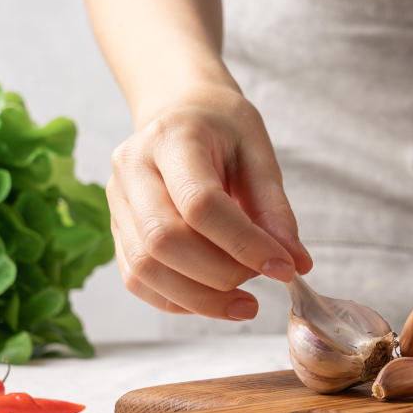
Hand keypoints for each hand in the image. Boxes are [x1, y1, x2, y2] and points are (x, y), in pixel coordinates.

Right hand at [106, 83, 312, 319]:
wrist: (179, 110)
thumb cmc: (222, 129)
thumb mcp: (258, 153)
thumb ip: (275, 208)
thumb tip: (295, 262)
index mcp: (171, 138)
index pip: (200, 203)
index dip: (244, 244)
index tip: (284, 267)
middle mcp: (132, 168)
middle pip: (163, 240)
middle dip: (221, 275)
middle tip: (263, 278)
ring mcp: (117, 201)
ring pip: (144, 268)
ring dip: (199, 298)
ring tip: (243, 302)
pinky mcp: (117, 229)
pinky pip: (137, 279)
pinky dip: (179, 300)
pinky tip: (214, 298)